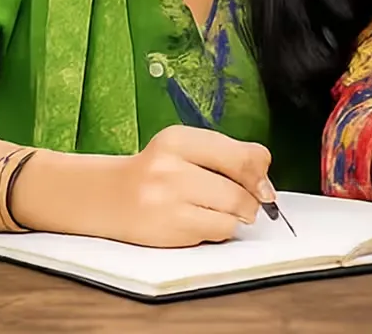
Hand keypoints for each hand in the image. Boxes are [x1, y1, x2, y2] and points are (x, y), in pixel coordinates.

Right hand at [73, 125, 275, 247]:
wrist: (105, 197)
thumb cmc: (155, 172)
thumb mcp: (186, 149)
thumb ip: (227, 156)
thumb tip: (266, 184)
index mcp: (178, 139)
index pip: (243, 156)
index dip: (261, 174)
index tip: (262, 183)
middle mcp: (169, 168)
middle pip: (241, 190)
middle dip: (252, 200)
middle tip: (246, 202)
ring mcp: (166, 202)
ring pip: (232, 215)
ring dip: (236, 217)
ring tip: (218, 210)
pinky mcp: (165, 230)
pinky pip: (216, 233)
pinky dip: (218, 230)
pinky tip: (200, 221)